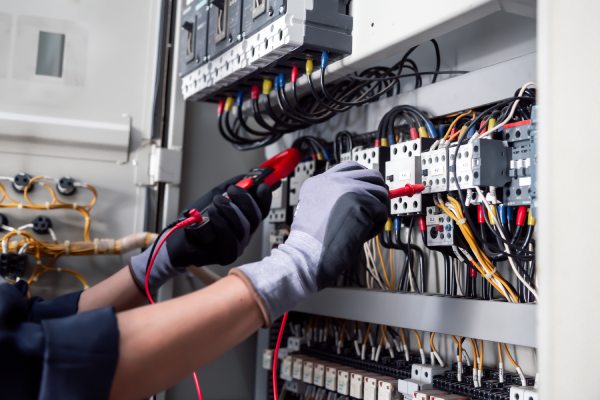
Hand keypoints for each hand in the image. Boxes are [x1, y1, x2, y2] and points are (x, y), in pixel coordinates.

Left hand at [130, 176, 271, 292]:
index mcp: (244, 220)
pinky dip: (221, 223)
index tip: (261, 185)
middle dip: (245, 199)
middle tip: (231, 190)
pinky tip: (212, 215)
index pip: (262, 209)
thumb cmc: (194, 221)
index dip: (265, 197)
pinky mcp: (227, 255)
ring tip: (215, 203)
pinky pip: (230, 239)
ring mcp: (237, 245)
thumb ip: (231, 187)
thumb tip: (246, 177)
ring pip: (244, 227)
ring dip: (229, 210)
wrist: (177, 238)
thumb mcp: (214, 196)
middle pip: (256, 217)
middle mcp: (244, 234)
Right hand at [232, 161, 388, 323]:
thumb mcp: (317, 210)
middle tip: (374, 212)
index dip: (364, 180)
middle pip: (371, 175)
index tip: (368, 194)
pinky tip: (362, 234)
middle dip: (377, 194)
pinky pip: (382, 210)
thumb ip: (336, 198)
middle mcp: (331, 179)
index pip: (350, 167)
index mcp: (318, 181)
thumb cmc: (312, 244)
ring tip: (364, 227)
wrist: (307, 255)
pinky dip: (377, 225)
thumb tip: (366, 195)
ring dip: (378, 211)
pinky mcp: (359, 199)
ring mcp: (346, 187)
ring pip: (381, 191)